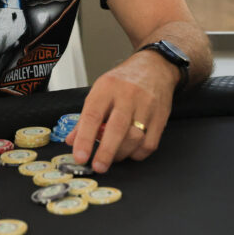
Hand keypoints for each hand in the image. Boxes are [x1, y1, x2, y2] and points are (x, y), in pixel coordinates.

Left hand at [65, 50, 176, 172]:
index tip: (80, 156)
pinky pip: (150, 143)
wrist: (155, 67)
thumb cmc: (124, 81)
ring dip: (121, 153)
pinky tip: (130, 151)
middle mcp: (128, 95)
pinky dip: (137, 153)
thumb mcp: (100, 91)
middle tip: (97, 167)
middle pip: (117, 128)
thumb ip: (86, 117)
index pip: (93, 115)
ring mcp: (147, 105)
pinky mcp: (161, 116)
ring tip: (113, 156)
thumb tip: (72, 141)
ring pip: (135, 138)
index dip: (85, 138)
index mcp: (107, 87)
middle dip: (106, 152)